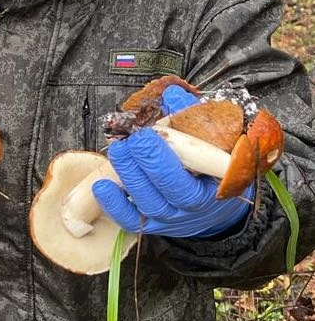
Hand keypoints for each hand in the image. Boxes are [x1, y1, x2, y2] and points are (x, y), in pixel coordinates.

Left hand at [92, 87, 251, 237]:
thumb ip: (194, 118)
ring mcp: (171, 218)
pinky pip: (130, 219)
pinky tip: (102, 184)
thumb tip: (172, 95)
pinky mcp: (152, 225)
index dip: (168, 156)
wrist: (217, 205)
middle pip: (168, 188)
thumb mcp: (216, 142)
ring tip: (119, 151)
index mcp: (214, 186)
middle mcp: (192, 206)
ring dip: (129, 175)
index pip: (196, 172)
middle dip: (147, 160)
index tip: (151, 133)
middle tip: (133, 138)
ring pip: (147, 202)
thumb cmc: (216, 169)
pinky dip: (114, 203)